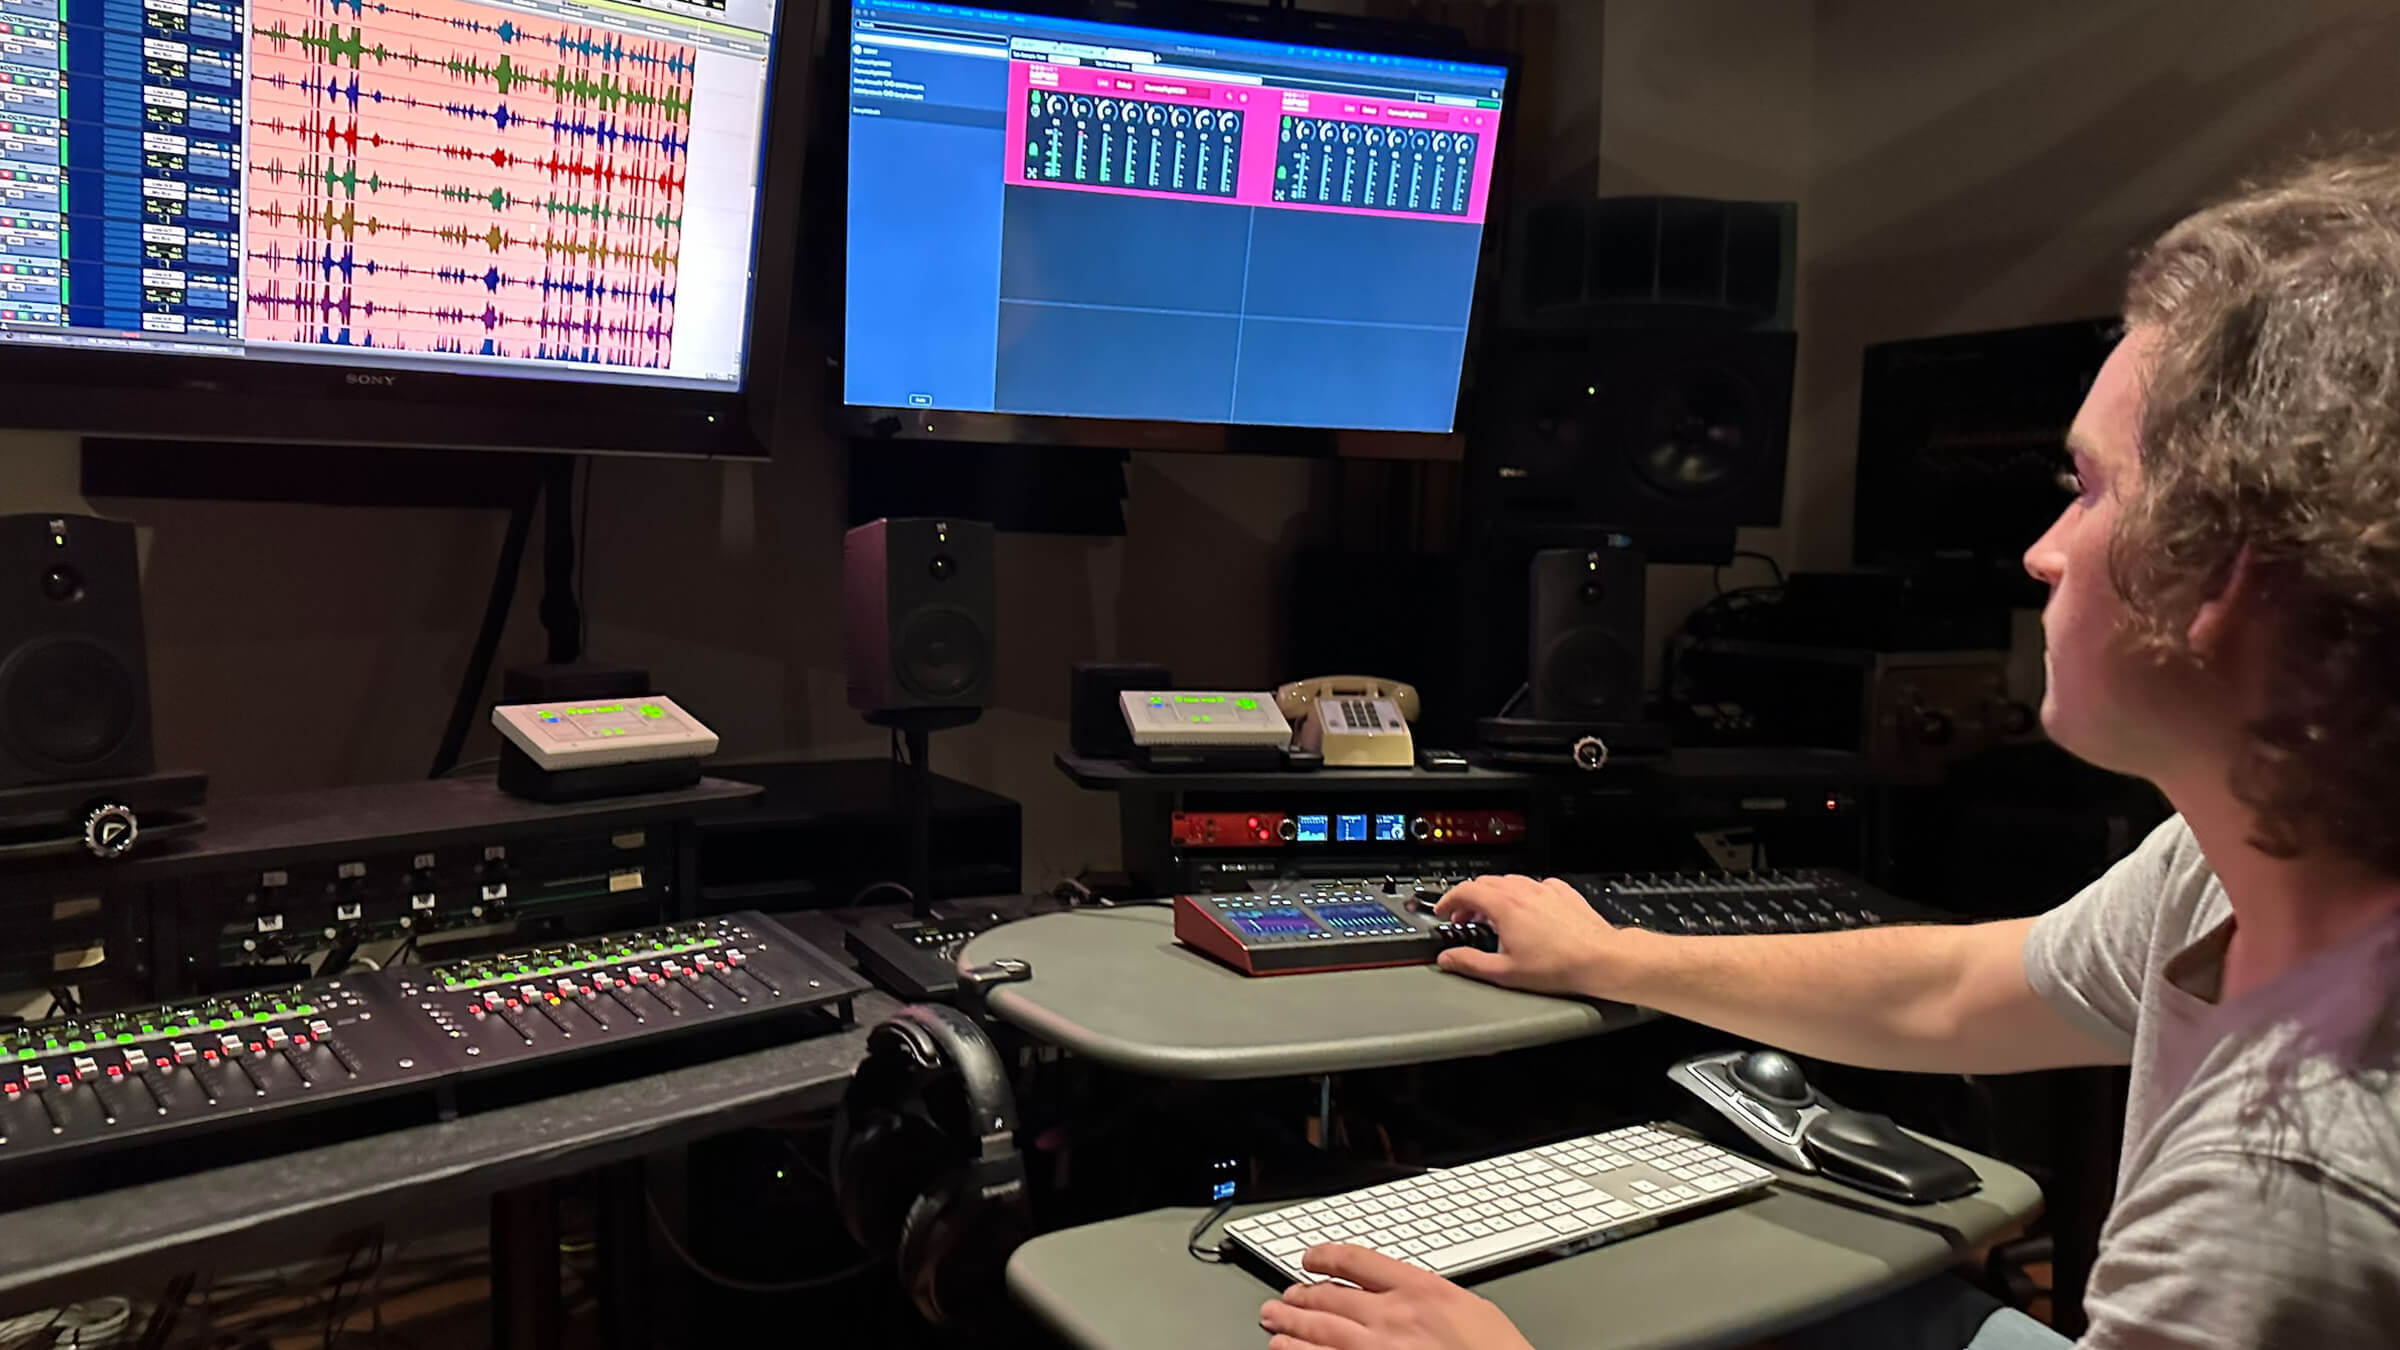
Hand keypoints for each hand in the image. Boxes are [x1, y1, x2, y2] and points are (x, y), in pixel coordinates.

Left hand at [1259, 1245, 1534, 1349]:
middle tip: (1283, 1297)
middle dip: (1299, 1296)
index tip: (1310, 1259)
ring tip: (1273, 1322)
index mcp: (1421, 1291)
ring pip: (1319, 1331)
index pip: (1358, 1261)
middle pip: (1330, 1297)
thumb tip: (1407, 1293)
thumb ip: (1434, 1299)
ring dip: (1290, 1326)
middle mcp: (1393, 1318)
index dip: (1326, 1256)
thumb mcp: (1473, 1313)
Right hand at [1432, 874, 1642, 998]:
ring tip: (1492, 916)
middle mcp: (1524, 891)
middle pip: (1485, 883)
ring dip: (1494, 895)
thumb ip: (1470, 963)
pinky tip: (1526, 911)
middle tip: (1464, 918)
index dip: (1448, 900)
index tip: (1443, 911)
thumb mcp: (1505, 972)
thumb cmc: (1559, 965)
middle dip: (1469, 899)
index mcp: (1505, 906)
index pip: (1465, 890)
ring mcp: (1545, 889)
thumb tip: (1448, 959)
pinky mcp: (1563, 893)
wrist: (1600, 959)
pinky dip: (1521, 894)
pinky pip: (1534, 885)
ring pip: (1510, 881)